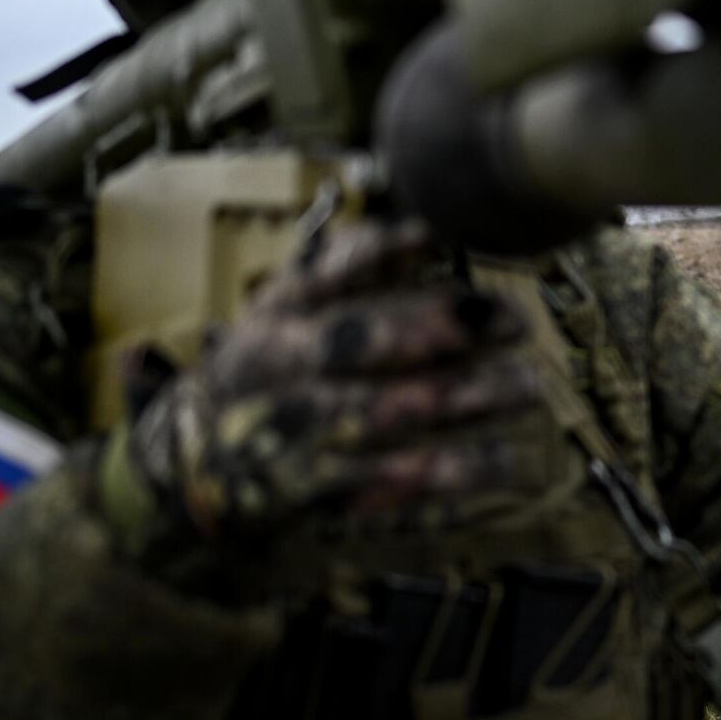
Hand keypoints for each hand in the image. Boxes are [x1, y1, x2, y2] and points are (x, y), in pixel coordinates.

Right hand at [126, 217, 544, 542]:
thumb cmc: (269, 366)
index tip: (439, 239)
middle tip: (515, 320)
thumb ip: (347, 265)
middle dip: (437, 328)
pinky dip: (452, 471)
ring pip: (382, 411)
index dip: (380, 252)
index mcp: (276, 313)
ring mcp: (296, 429)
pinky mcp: (319, 487)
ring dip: (460, 398)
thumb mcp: (285, 305)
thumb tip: (425, 232)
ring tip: (527, 387)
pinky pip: (391, 479)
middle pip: (357, 341)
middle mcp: (280, 366)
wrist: (193, 461)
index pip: (325, 274)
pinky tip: (504, 459)